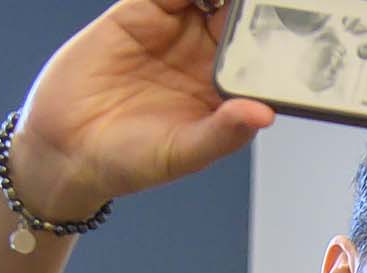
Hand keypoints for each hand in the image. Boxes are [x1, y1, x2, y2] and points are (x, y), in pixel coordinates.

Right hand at [7, 0, 276, 217]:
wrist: (63, 150)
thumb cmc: (128, 162)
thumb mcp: (182, 154)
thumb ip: (223, 133)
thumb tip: (264, 114)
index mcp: (225, 88)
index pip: (263, 50)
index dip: (280, 31)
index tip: (303, 16)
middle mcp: (204, 54)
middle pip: (240, 12)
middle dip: (257, 3)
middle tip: (284, 0)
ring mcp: (173, 28)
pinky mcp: (139, 11)